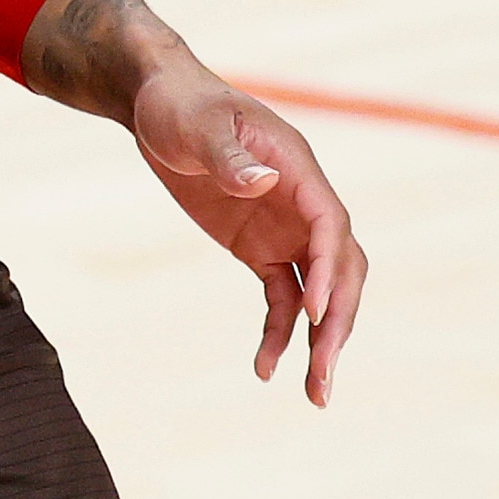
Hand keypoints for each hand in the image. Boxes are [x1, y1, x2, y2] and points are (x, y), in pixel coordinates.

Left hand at [126, 68, 368, 404]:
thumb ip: (228, 156)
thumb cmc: (179, 104)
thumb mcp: (197, 125)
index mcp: (300, 170)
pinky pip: (282, 298)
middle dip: (338, 322)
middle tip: (324, 374)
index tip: (313, 312)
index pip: (331, 226)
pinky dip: (279, 334)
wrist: (157, 104)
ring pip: (321, 293)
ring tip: (314, 394)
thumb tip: (264, 183)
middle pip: (342, 269)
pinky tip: (266, 369)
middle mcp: (304, 205)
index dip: (329, 269)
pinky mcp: (261, 249)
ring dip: (320, 341)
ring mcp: (286, 230)